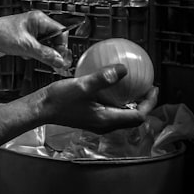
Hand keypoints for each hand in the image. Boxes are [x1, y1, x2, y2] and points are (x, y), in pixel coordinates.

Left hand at [0, 10, 69, 68]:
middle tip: (50, 61)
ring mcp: (30, 29)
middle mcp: (36, 22)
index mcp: (39, 19)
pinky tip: (22, 54)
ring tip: (28, 54)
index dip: (62, 46)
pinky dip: (31, 52)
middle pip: (53, 39)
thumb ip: (46, 55)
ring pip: (44, 44)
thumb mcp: (27, 47)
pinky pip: (34, 46)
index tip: (60, 58)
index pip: (61, 32)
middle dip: (50, 51)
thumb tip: (60, 61)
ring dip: (39, 53)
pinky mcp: (24, 36)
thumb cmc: (1, 34)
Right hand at [41, 63, 158, 133]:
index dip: (150, 103)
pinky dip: (117, 99)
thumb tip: (124, 69)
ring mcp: (97, 122)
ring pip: (122, 114)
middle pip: (133, 117)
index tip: (153, 88)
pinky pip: (110, 109)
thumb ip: (104, 78)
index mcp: (106, 120)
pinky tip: (110, 84)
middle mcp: (104, 124)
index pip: (138, 116)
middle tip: (147, 87)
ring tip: (134, 85)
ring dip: (131, 101)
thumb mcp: (82, 86)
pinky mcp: (90, 117)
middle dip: (143, 103)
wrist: (40, 109)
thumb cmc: (59, 100)